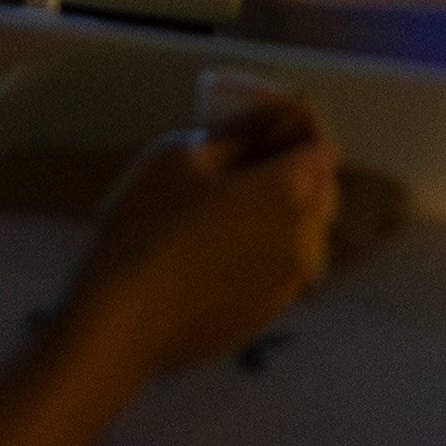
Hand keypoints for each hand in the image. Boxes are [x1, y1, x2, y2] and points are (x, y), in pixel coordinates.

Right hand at [67, 104, 342, 377]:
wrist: (122, 323)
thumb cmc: (148, 227)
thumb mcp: (182, 157)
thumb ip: (237, 134)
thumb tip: (268, 121)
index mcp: (290, 194)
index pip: (323, 148)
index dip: (301, 130)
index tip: (270, 125)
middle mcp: (307, 240)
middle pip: (323, 191)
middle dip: (299, 169)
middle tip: (253, 161)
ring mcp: (292, 284)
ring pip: (308, 234)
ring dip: (288, 212)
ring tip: (237, 206)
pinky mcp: (270, 315)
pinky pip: (286, 269)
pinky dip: (270, 250)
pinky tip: (225, 250)